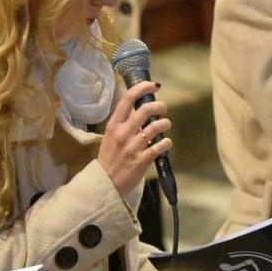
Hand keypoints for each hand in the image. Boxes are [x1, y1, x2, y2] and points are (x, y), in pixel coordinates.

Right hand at [97, 80, 171, 194]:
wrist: (104, 185)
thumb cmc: (109, 159)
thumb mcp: (110, 137)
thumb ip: (122, 123)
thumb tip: (139, 108)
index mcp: (113, 125)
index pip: (128, 99)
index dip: (142, 88)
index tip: (153, 85)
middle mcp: (122, 134)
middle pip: (145, 110)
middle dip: (159, 106)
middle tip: (163, 108)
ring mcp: (132, 147)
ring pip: (156, 127)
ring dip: (165, 123)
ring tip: (165, 124)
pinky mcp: (141, 160)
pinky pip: (160, 146)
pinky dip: (167, 142)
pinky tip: (166, 143)